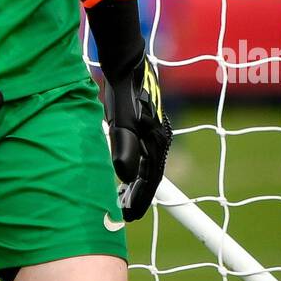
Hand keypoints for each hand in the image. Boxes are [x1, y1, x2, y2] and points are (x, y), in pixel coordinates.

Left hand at [103, 50, 172, 220]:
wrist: (125, 64)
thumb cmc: (123, 92)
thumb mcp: (121, 120)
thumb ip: (124, 147)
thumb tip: (125, 177)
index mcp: (157, 141)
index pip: (151, 180)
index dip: (140, 200)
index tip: (128, 216)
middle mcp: (160, 139)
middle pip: (151, 175)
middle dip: (138, 195)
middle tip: (123, 213)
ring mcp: (155, 131)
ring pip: (147, 165)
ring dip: (136, 183)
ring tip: (121, 198)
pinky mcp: (146, 124)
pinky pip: (143, 153)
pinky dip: (134, 167)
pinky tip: (123, 173)